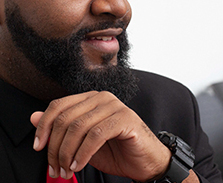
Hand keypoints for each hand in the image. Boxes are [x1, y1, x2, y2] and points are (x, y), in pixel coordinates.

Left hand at [31, 91, 171, 180]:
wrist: (143, 161)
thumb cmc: (115, 150)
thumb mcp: (80, 142)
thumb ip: (59, 128)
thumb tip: (34, 117)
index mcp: (90, 99)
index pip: (58, 106)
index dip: (43, 127)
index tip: (38, 148)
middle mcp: (102, 98)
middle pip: (65, 119)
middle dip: (55, 148)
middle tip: (55, 168)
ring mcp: (115, 106)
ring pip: (78, 127)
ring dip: (67, 154)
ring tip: (67, 170)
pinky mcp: (125, 119)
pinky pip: (96, 135)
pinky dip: (83, 153)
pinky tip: (80, 164)